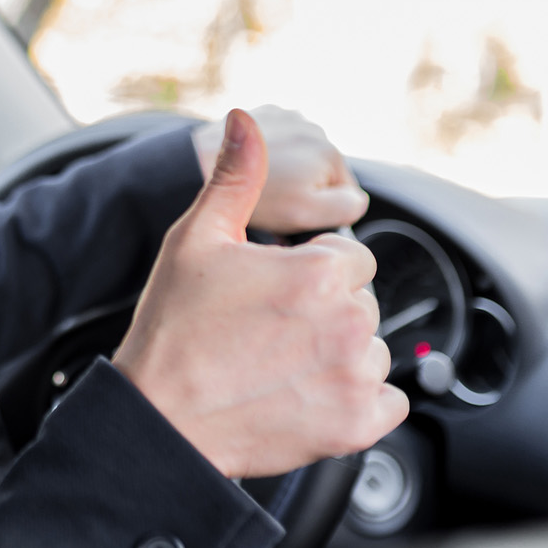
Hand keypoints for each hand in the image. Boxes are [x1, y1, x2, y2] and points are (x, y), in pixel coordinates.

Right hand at [113, 109, 407, 477]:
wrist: (160, 420)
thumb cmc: (173, 330)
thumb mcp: (196, 239)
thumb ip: (235, 176)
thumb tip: (245, 121)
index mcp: (319, 274)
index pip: (353, 259)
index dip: (313, 271)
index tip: (274, 293)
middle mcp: (348, 324)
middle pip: (362, 304)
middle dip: (326, 312)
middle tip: (269, 331)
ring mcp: (355, 379)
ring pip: (372, 351)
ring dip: (340, 356)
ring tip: (280, 364)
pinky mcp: (356, 426)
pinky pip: (387, 404)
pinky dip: (357, 402)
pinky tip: (306, 395)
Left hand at [191, 104, 366, 234]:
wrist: (197, 168)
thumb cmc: (252, 198)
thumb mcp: (306, 214)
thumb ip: (345, 207)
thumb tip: (355, 200)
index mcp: (330, 152)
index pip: (346, 197)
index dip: (321, 217)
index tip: (293, 220)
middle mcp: (314, 129)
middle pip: (322, 178)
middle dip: (303, 195)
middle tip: (274, 209)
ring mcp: (287, 117)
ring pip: (300, 162)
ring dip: (286, 176)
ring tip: (259, 190)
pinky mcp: (263, 114)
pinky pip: (276, 145)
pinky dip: (267, 158)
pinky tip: (248, 171)